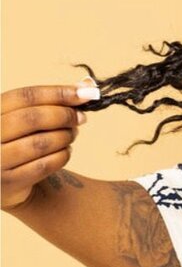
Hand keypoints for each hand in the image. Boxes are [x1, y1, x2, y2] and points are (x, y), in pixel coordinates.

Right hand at [1, 79, 97, 210]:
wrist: (3, 180)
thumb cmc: (19, 138)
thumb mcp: (27, 116)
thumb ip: (54, 100)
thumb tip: (88, 85)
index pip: (25, 96)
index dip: (58, 93)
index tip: (87, 93)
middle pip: (32, 119)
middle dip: (64, 116)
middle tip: (81, 118)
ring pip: (40, 143)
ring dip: (65, 137)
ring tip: (71, 134)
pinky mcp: (8, 182)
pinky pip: (45, 165)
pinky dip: (62, 156)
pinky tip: (65, 151)